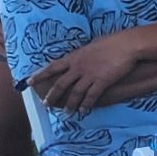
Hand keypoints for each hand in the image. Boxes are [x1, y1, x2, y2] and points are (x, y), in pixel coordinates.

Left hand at [27, 28, 149, 110]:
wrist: (127, 45)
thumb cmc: (112, 42)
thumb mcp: (91, 46)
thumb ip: (83, 55)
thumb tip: (81, 58)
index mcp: (74, 57)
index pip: (52, 67)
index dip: (39, 75)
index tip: (29, 81)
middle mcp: (78, 67)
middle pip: (60, 84)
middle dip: (52, 96)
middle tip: (46, 105)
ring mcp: (89, 75)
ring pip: (75, 93)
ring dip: (70, 104)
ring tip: (66, 113)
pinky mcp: (102, 81)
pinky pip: (91, 96)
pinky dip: (86, 104)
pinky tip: (84, 110)